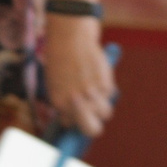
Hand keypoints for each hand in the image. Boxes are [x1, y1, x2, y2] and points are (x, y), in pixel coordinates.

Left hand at [44, 16, 115, 137]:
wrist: (71, 37)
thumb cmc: (60, 59)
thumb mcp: (56, 82)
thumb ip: (65, 99)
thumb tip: (72, 116)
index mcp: (59, 102)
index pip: (69, 123)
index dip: (73, 118)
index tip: (75, 115)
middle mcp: (76, 102)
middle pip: (91, 129)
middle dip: (91, 127)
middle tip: (90, 119)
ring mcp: (93, 94)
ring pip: (105, 113)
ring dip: (101, 106)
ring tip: (95, 92)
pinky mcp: (106, 84)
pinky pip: (110, 94)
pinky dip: (105, 89)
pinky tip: (97, 76)